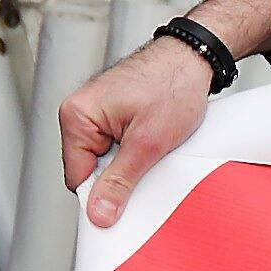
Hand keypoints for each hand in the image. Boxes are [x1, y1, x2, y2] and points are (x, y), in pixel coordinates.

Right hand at [62, 36, 213, 228]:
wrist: (195, 58)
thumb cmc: (173, 83)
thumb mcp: (148, 143)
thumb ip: (120, 181)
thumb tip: (99, 212)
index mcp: (77, 115)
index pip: (76, 178)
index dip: (101, 194)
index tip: (123, 203)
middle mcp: (80, 113)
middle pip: (89, 170)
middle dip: (118, 176)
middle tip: (146, 165)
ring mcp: (96, 114)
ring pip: (105, 161)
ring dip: (128, 163)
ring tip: (151, 147)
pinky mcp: (112, 116)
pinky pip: (116, 148)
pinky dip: (134, 151)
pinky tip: (151, 141)